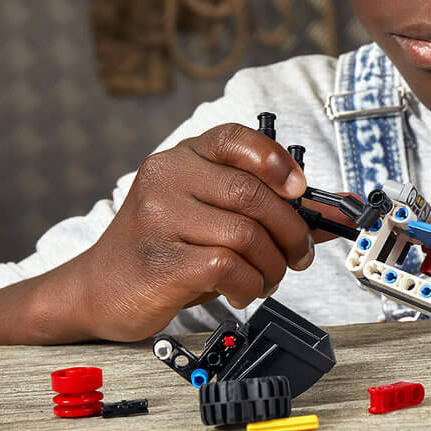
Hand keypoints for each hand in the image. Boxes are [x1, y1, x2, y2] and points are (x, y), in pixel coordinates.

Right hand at [74, 123, 345, 341]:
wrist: (97, 288)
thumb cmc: (164, 248)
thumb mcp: (210, 217)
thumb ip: (266, 209)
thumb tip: (332, 215)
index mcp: (182, 158)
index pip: (236, 139)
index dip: (276, 161)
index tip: (300, 189)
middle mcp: (167, 179)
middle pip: (253, 195)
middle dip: (290, 231)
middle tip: (298, 255)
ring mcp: (159, 218)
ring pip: (246, 235)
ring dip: (272, 265)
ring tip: (267, 278)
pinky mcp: (161, 261)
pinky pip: (229, 267)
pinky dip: (250, 285)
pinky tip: (242, 290)